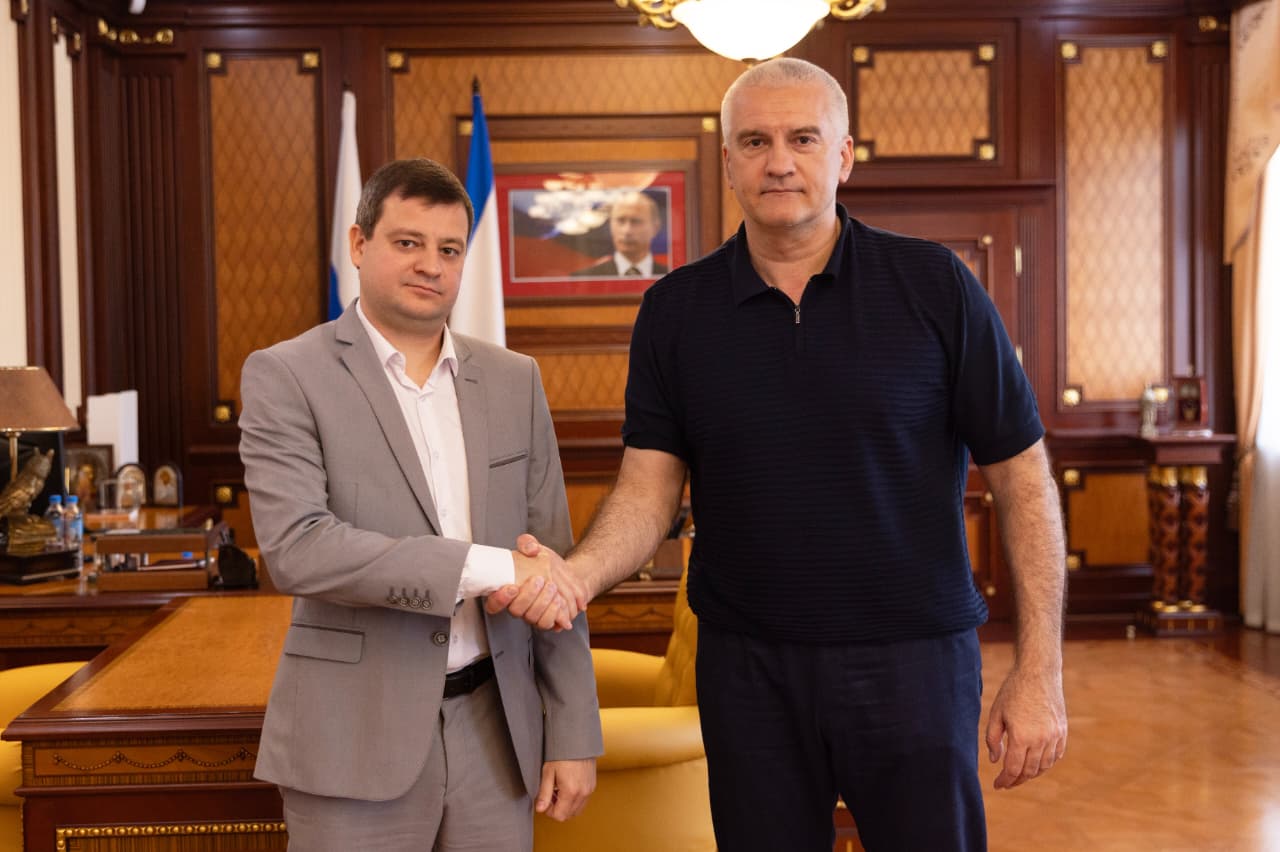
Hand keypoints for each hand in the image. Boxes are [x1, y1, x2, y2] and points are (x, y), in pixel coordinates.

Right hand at [497, 541, 572, 630]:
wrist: (564, 573)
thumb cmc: (543, 563)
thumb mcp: (534, 548)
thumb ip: (528, 543)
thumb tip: (531, 548)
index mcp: (507, 591)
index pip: (493, 604)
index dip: (499, 599)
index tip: (511, 587)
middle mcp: (517, 605)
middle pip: (515, 610)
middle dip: (528, 596)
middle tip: (539, 580)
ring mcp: (530, 614)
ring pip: (531, 618)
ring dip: (542, 602)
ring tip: (551, 586)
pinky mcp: (545, 619)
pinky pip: (546, 623)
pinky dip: (553, 612)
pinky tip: (557, 599)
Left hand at [535, 758, 595, 820]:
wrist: (577, 740)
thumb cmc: (562, 753)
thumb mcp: (548, 772)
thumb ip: (544, 793)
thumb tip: (540, 809)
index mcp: (571, 792)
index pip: (560, 816)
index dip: (549, 812)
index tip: (545, 801)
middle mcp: (583, 793)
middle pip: (569, 815)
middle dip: (558, 809)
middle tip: (551, 796)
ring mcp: (589, 790)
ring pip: (577, 810)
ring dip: (567, 806)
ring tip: (559, 791)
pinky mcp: (592, 786)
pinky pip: (583, 801)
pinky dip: (574, 800)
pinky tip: (567, 787)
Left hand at [985, 665, 1067, 789]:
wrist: (1038, 673)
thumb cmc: (1013, 691)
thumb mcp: (996, 713)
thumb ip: (992, 739)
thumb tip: (995, 761)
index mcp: (1021, 736)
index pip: (1013, 769)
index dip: (1004, 780)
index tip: (997, 785)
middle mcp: (1040, 739)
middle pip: (1029, 771)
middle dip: (1016, 780)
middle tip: (1007, 783)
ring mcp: (1054, 736)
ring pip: (1044, 766)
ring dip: (1031, 774)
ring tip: (1020, 774)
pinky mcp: (1062, 731)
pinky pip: (1056, 756)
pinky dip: (1046, 764)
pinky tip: (1036, 763)